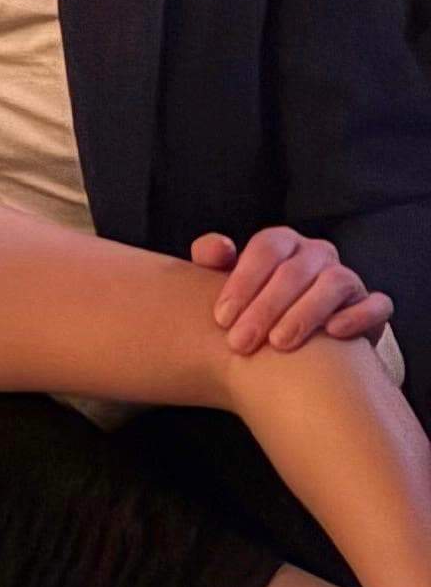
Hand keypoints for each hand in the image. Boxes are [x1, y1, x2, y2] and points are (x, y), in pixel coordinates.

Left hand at [191, 227, 394, 356]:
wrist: (296, 343)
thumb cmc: (253, 305)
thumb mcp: (228, 283)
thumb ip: (212, 260)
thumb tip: (218, 250)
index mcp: (283, 243)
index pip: (267, 247)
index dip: (243, 281)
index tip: (221, 318)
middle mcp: (317, 254)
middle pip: (295, 270)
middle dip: (265, 307)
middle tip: (240, 342)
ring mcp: (348, 279)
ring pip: (335, 283)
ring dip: (306, 313)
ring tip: (279, 344)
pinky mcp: (371, 308)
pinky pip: (375, 305)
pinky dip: (357, 316)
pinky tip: (332, 333)